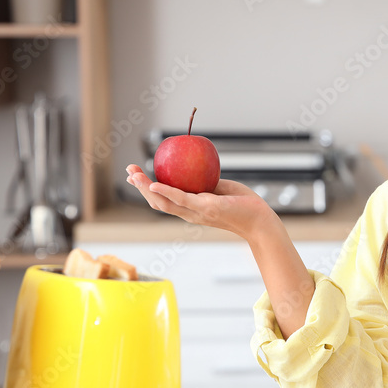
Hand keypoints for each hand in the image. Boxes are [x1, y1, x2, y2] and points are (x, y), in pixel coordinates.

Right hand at [126, 164, 276, 241]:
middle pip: (157, 202)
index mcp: (191, 209)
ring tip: (134, 174)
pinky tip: (154, 183)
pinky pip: (182, 199)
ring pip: (164, 202)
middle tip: (128, 170)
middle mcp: (190, 213)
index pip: (163, 201)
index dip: (146, 190)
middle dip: (139, 187)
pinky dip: (166, 191)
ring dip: (146, 188)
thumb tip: (195, 168)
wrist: (259, 220)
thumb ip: (205, 183)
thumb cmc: (243, 204)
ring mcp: (196, 212)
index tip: (134, 176)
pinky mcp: (206, 208)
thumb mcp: (219, 190)